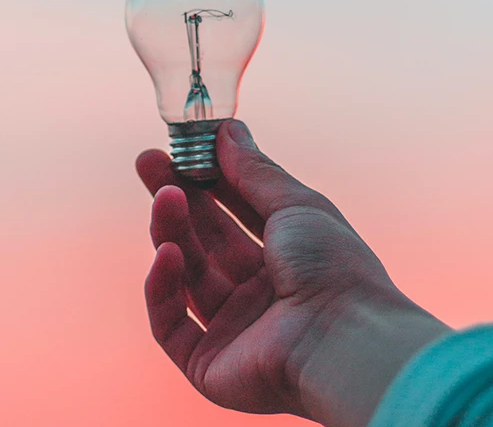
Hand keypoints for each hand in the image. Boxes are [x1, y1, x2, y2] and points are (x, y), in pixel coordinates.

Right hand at [138, 120, 448, 426]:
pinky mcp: (208, 364)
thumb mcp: (296, 205)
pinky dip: (163, 288)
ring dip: (171, 232)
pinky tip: (167, 254)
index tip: (180, 147)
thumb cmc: (334, 268)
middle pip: (205, 240)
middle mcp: (260, 293)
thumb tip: (227, 129)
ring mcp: (233, 329)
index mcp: (287, 258)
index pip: (235, 212)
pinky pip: (170, 324)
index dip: (206, 179)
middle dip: (176, 198)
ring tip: (165, 197)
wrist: (344, 340)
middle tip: (148, 161)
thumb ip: (254, 171)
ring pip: (186, 275)